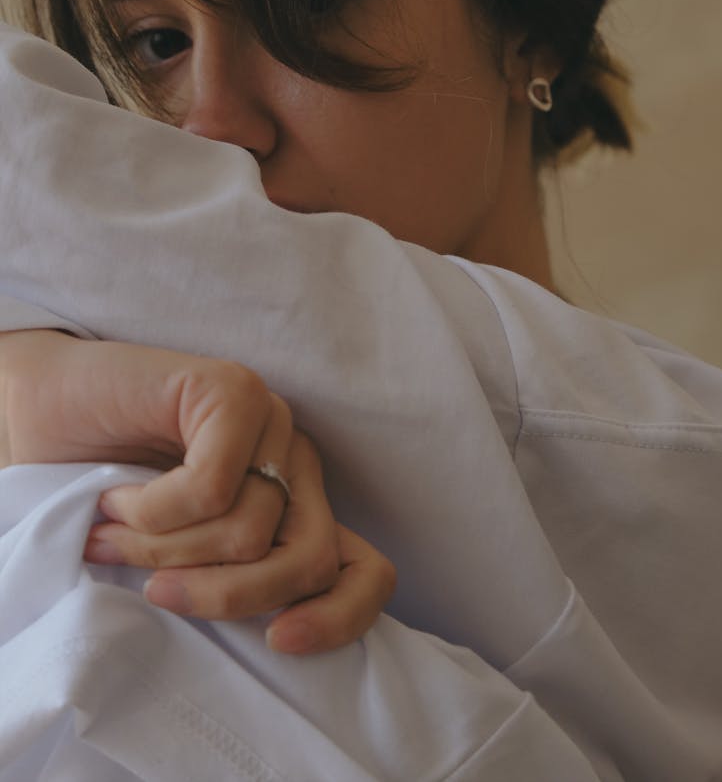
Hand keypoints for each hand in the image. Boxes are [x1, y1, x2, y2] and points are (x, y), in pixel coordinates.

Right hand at [1, 330, 395, 651]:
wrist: (41, 408)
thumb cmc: (104, 485)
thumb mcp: (177, 556)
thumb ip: (228, 580)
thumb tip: (273, 635)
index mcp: (295, 504)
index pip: (366, 571)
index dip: (339, 619)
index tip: (277, 642)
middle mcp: (293, 460)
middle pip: (310, 560)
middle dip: (229, 597)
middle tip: (157, 594)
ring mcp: (269, 420)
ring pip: (251, 533)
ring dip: (165, 551)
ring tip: (115, 534)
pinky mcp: (232, 391)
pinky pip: (210, 489)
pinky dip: (150, 511)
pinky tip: (117, 495)